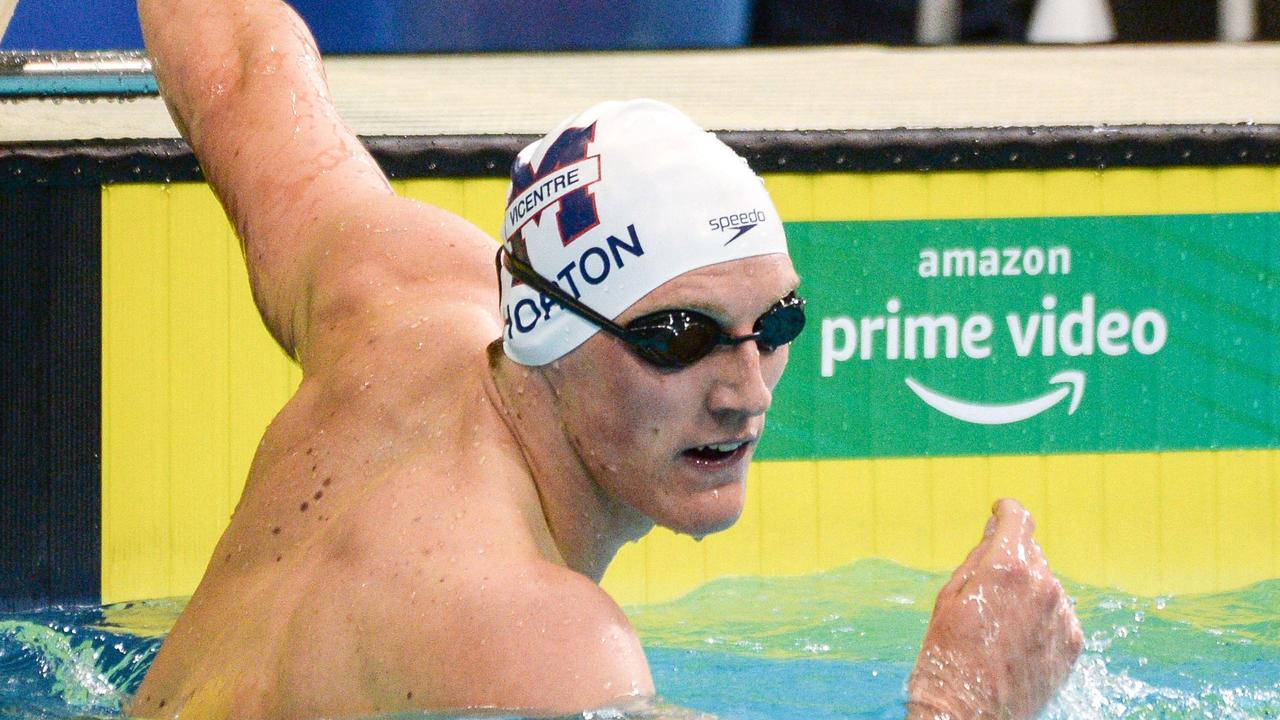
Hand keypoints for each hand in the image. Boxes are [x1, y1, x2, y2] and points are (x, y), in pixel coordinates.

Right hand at [906, 499, 1082, 719]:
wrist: (969, 712)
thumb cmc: (949, 653)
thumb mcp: (950, 595)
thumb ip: (978, 557)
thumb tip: (995, 532)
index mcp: (1007, 566)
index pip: (1019, 518)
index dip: (1007, 510)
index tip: (1000, 511)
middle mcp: (1043, 584)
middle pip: (1031, 553)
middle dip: (1011, 561)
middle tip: (986, 591)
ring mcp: (1062, 615)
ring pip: (1046, 584)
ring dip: (1027, 592)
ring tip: (999, 625)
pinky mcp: (1074, 643)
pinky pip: (1059, 614)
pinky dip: (1042, 618)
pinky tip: (1017, 640)